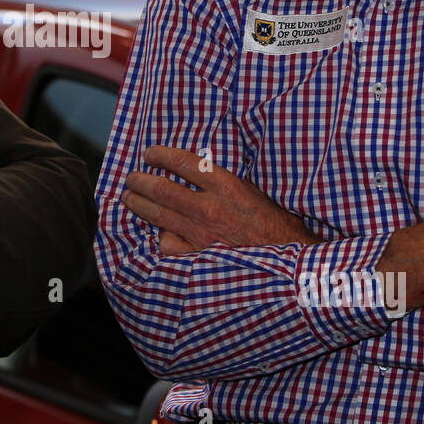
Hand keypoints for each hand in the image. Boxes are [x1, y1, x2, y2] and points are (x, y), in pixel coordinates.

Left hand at [122, 145, 317, 255]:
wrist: (293, 269)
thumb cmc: (280, 230)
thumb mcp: (257, 195)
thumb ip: (227, 184)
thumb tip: (201, 173)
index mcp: (227, 186)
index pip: (183, 162)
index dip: (161, 155)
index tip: (150, 154)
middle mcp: (210, 208)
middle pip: (161, 188)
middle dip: (141, 180)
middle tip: (131, 178)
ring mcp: (201, 236)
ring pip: (158, 215)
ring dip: (139, 205)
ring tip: (130, 199)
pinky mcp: (198, 260)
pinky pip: (168, 246)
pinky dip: (162, 240)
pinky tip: (160, 235)